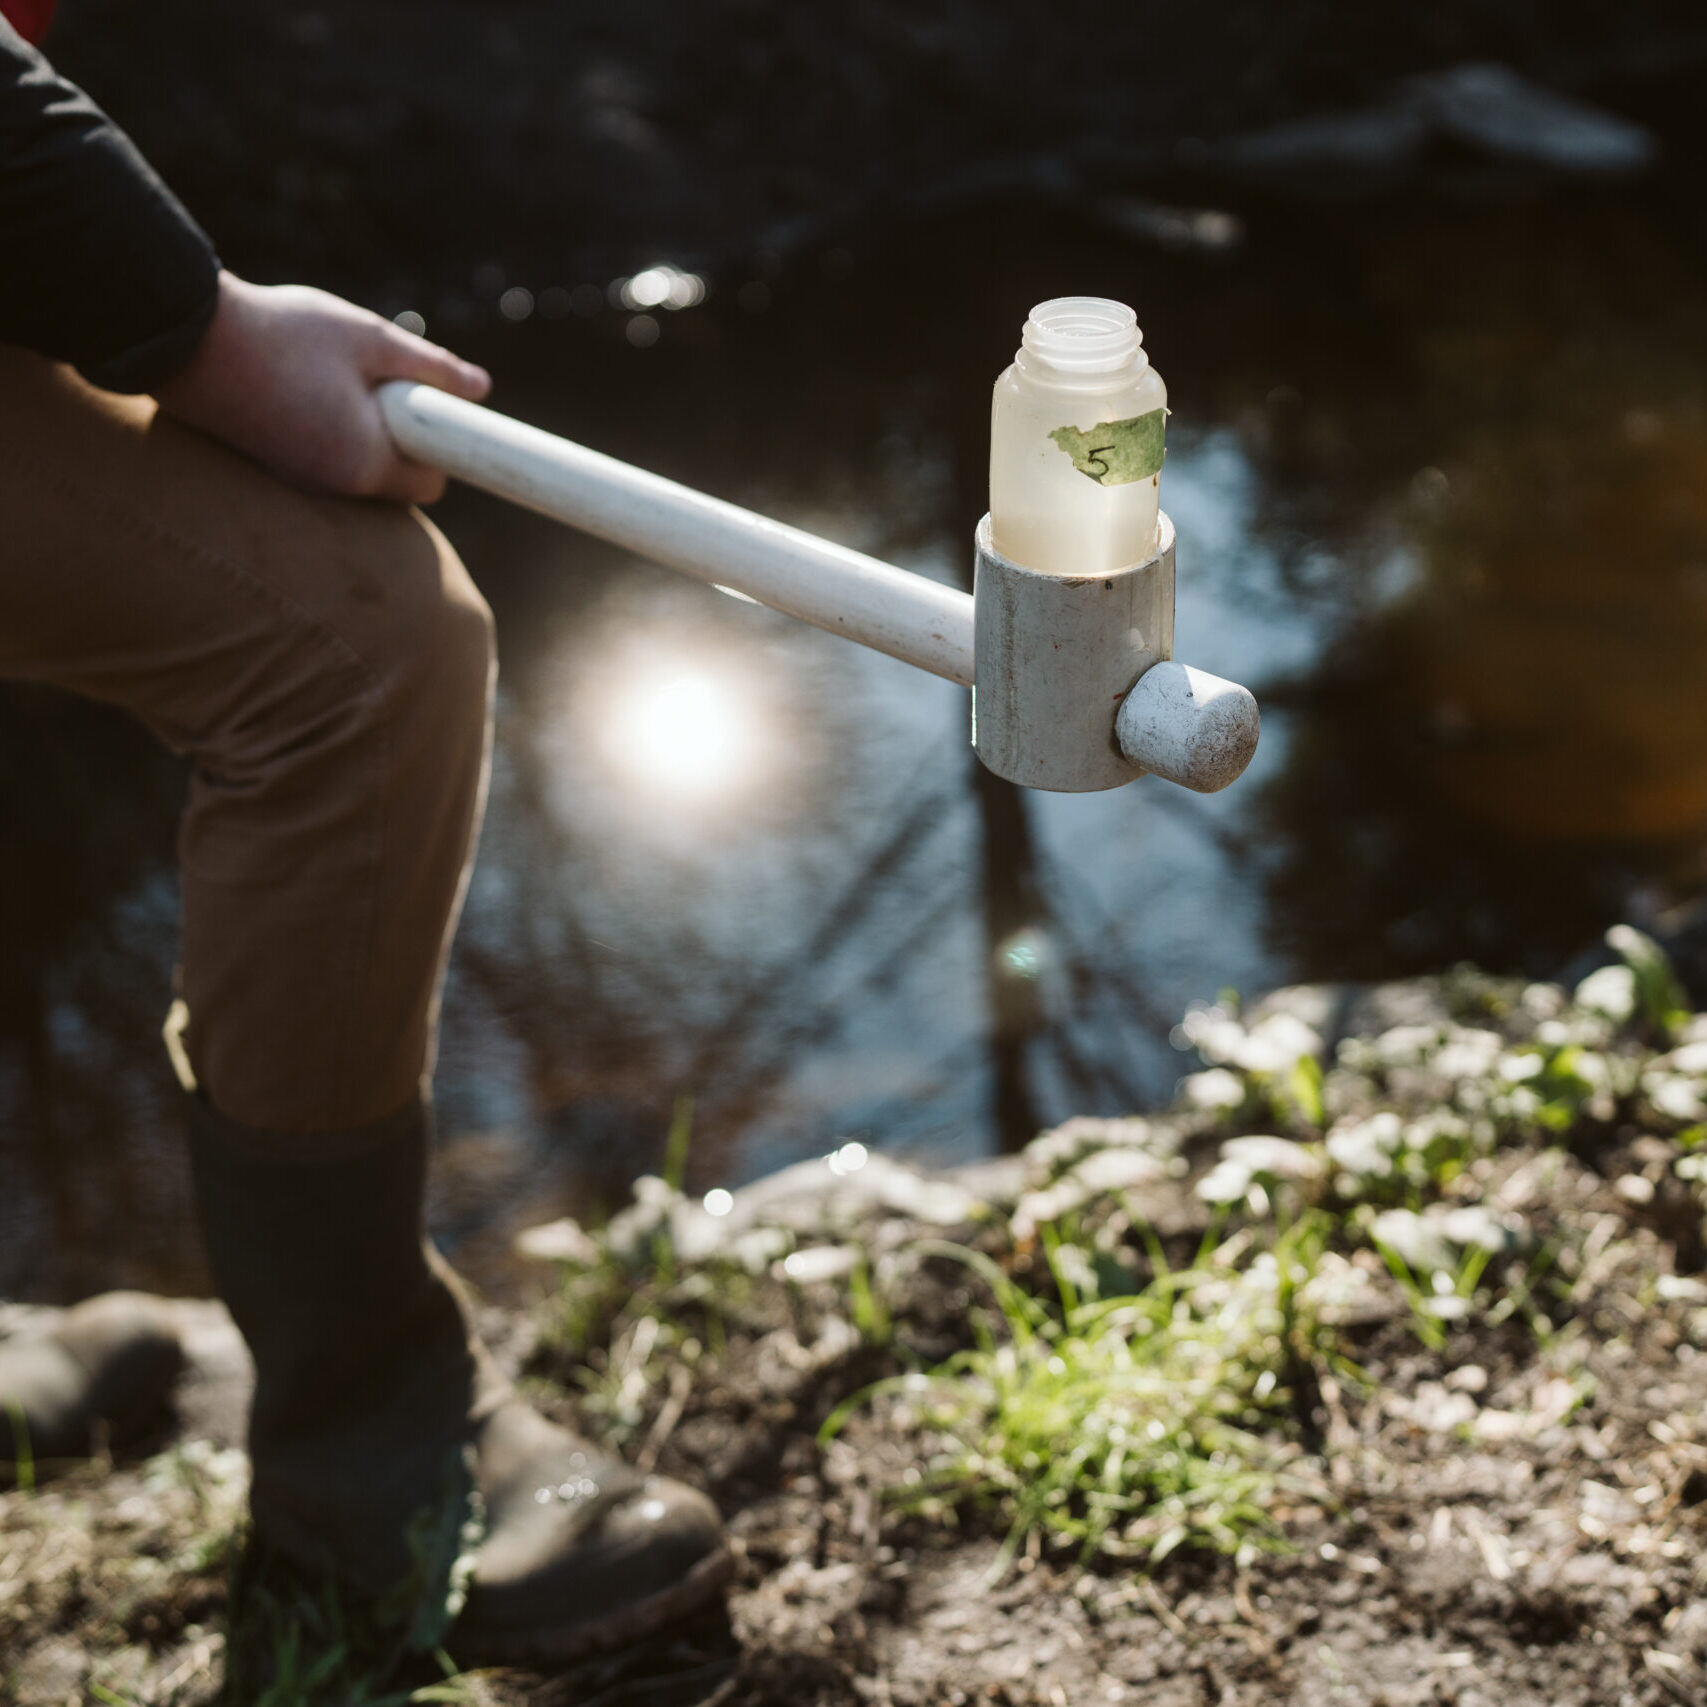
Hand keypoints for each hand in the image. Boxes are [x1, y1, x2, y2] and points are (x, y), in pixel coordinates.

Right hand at [153, 271, 490, 503]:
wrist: (182, 334)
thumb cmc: (282, 333)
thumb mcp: (369, 339)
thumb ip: (431, 367)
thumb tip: (481, 387)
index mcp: (364, 463)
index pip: (430, 484)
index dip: (442, 449)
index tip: (440, 414)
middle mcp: (332, 487)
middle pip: (396, 481)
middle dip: (403, 440)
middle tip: (381, 383)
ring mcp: (299, 481)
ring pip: (359, 468)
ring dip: (366, 432)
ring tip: (336, 377)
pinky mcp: (273, 466)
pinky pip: (324, 459)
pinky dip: (331, 430)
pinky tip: (307, 386)